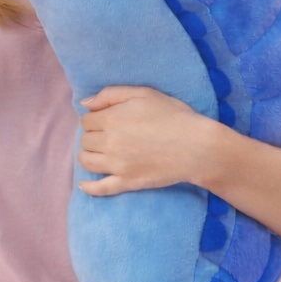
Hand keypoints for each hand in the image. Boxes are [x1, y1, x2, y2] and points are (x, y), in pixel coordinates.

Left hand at [76, 86, 212, 196]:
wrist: (196, 146)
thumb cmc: (173, 115)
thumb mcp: (144, 93)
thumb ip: (111, 94)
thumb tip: (85, 104)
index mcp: (111, 119)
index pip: (87, 120)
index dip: (96, 118)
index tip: (108, 119)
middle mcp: (109, 143)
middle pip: (85, 140)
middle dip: (93, 136)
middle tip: (109, 134)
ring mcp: (116, 165)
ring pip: (87, 161)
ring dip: (88, 155)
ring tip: (100, 152)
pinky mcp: (126, 182)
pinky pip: (100, 188)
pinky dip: (89, 187)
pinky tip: (84, 184)